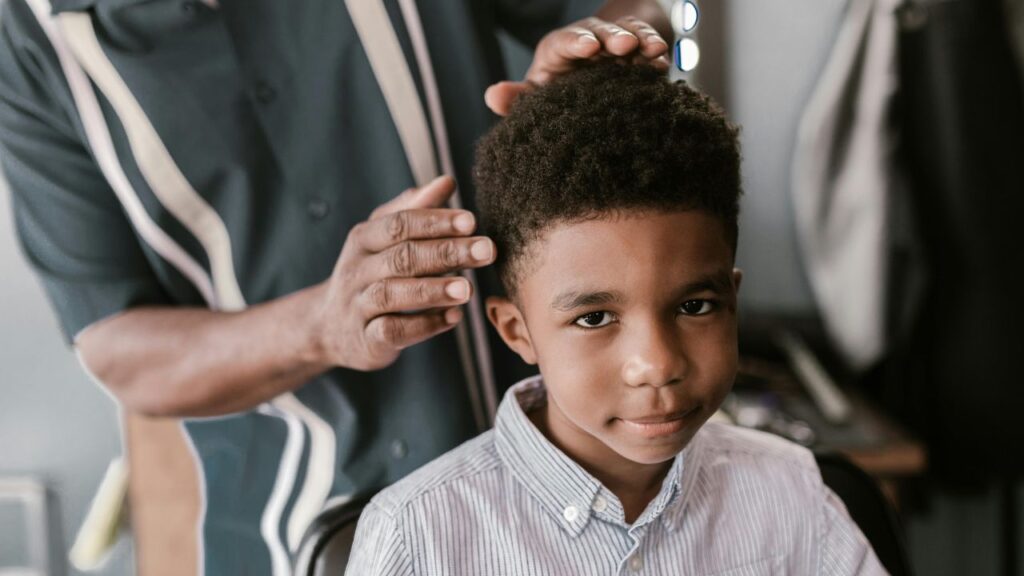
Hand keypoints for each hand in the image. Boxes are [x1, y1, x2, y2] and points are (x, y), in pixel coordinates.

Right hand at [313, 175, 494, 370]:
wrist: (328, 326)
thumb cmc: (370, 274)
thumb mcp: (384, 239)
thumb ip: (415, 211)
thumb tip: (447, 181)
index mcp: (364, 239)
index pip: (400, 224)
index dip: (436, 222)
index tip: (472, 221)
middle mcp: (357, 270)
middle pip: (402, 257)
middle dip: (447, 252)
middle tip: (487, 250)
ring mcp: (358, 306)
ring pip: (393, 293)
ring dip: (434, 290)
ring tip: (468, 288)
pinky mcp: (366, 340)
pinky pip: (393, 331)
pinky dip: (425, 325)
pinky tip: (454, 317)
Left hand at [485, 16, 670, 115]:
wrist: (585, 92)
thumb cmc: (555, 94)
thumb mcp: (537, 96)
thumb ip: (517, 99)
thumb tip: (493, 95)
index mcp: (558, 50)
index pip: (565, 41)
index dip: (577, 42)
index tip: (588, 48)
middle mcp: (587, 40)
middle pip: (600, 33)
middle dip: (613, 37)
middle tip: (626, 46)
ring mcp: (613, 44)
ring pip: (628, 34)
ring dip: (642, 40)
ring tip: (654, 50)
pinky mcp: (636, 53)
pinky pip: (647, 46)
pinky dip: (656, 53)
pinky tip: (663, 64)